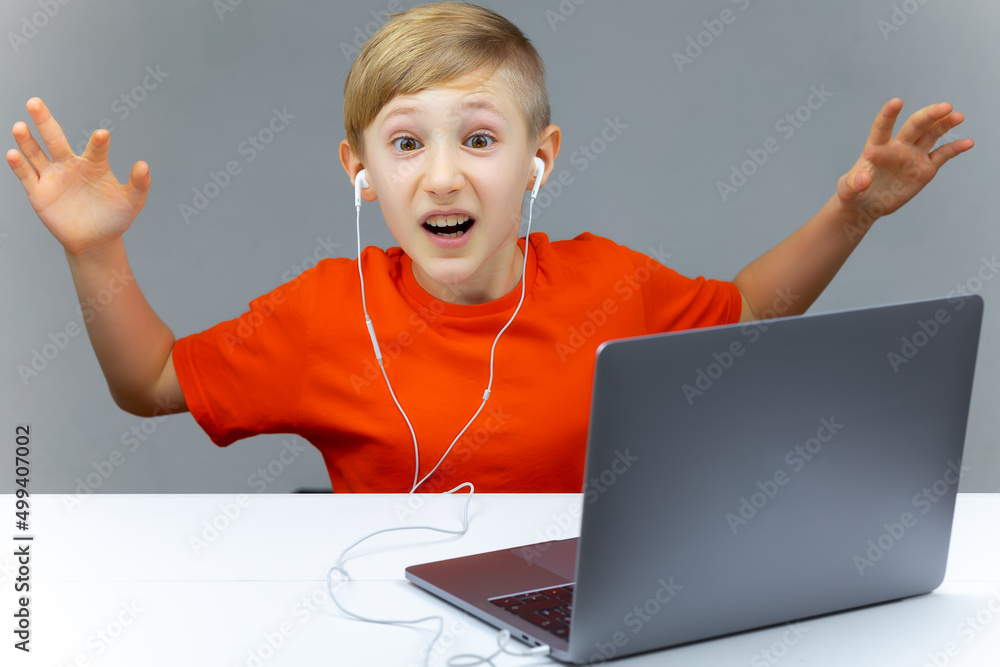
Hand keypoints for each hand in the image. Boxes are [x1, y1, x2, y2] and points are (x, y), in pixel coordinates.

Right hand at [7, 97, 151, 255]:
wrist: (95, 240)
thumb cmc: (115, 217)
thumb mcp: (131, 202)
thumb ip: (139, 184)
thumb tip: (144, 165)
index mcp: (94, 164)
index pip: (96, 149)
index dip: (99, 142)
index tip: (102, 135)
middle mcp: (70, 165)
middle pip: (54, 139)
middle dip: (44, 121)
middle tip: (35, 102)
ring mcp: (52, 177)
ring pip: (35, 154)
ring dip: (26, 140)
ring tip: (20, 125)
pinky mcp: (39, 193)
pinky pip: (26, 176)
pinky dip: (19, 165)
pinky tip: (13, 153)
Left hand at [835, 98, 973, 219]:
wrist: (867, 205)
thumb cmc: (853, 193)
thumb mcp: (847, 190)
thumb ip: (853, 183)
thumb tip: (863, 179)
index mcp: (876, 148)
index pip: (882, 127)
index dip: (889, 114)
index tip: (897, 102)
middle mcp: (897, 147)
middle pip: (914, 126)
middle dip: (929, 115)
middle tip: (945, 107)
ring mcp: (913, 156)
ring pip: (931, 135)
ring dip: (944, 124)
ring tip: (957, 116)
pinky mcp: (924, 168)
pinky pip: (942, 155)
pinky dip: (955, 149)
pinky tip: (968, 142)